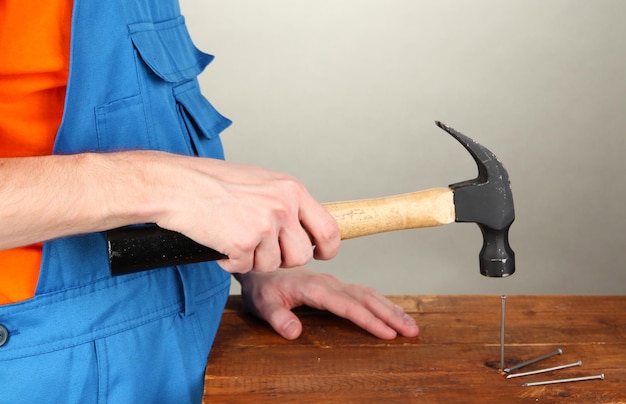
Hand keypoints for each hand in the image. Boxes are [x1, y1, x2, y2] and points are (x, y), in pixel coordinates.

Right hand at [0, 151, 339, 270]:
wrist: (178, 186)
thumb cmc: (214, 181)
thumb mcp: (261, 182)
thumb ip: (285, 202)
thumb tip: (303, 225)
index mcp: (291, 189)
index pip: (328, 228)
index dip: (327, 248)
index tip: (321, 254)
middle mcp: (282, 207)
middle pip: (300, 256)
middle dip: (281, 258)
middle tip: (259, 247)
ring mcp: (264, 226)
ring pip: (272, 265)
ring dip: (254, 259)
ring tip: (234, 236)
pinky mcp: (243, 244)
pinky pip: (244, 268)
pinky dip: (230, 261)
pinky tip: (219, 240)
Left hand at [235, 268, 418, 339]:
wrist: (259, 269)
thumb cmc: (261, 289)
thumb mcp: (262, 305)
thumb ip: (277, 318)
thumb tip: (294, 332)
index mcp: (314, 288)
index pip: (347, 305)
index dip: (368, 320)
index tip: (388, 334)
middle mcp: (329, 283)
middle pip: (365, 298)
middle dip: (390, 314)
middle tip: (412, 331)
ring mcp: (334, 283)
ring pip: (368, 294)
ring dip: (390, 309)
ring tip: (411, 326)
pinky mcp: (335, 286)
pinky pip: (363, 292)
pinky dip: (381, 303)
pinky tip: (393, 313)